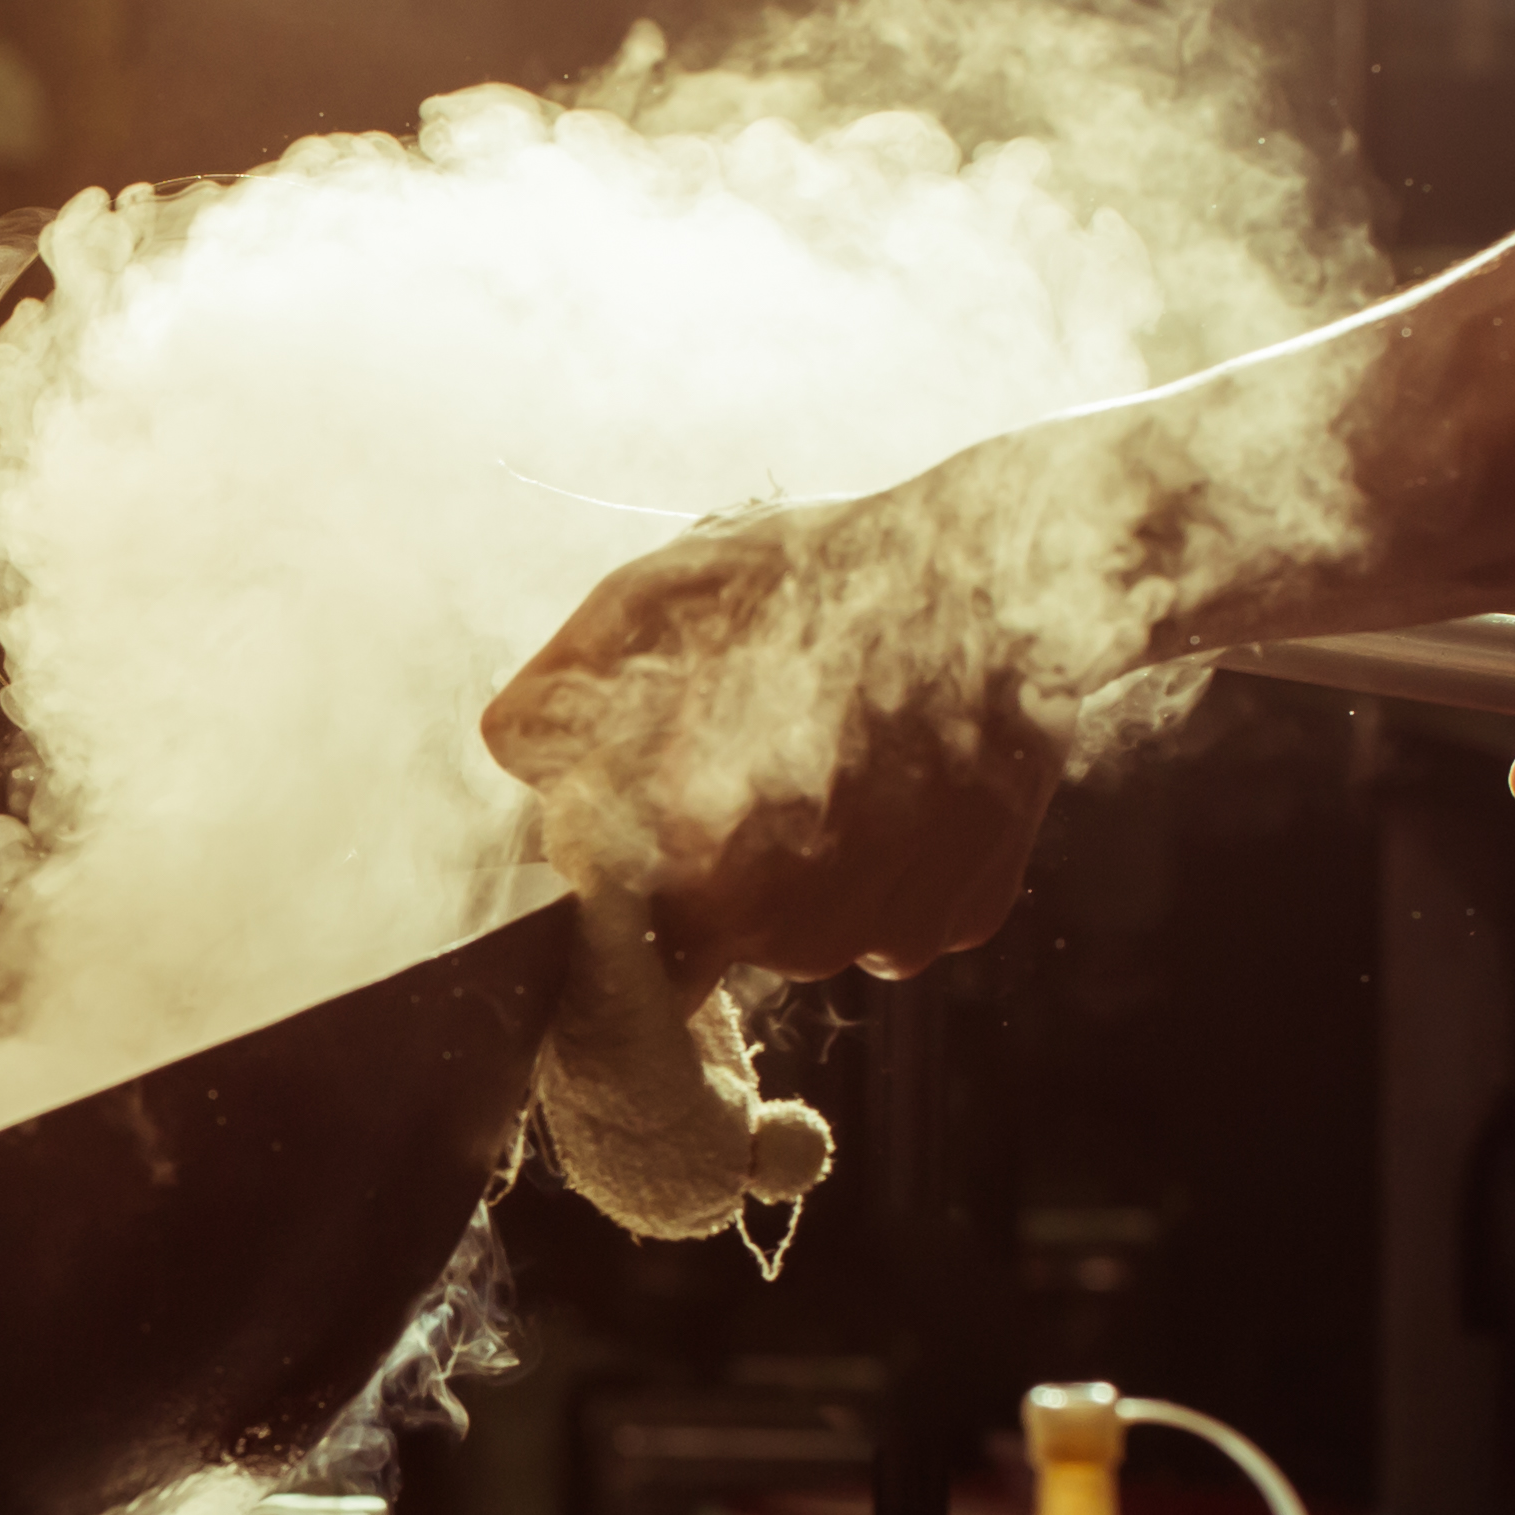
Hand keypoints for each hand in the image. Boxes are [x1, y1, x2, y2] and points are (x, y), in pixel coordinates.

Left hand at [482, 493, 1066, 993]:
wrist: (1000, 577)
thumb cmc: (810, 582)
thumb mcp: (645, 608)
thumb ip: (554, 706)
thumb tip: (515, 762)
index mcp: (689, 874)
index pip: (613, 929)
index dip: (620, 866)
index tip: (641, 814)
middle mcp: (781, 936)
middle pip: (711, 926)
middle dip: (712, 858)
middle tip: (753, 751)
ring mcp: (875, 937)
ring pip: (802, 926)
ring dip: (800, 862)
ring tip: (830, 750)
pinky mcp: (952, 923)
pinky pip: (887, 917)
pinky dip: (883, 866)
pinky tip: (895, 780)